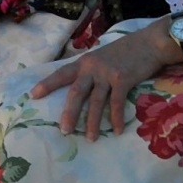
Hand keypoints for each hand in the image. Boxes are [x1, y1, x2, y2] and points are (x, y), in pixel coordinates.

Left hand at [30, 24, 181, 140]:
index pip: (61, 74)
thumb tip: (81, 87)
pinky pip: (116, 103)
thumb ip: (90, 70)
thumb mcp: (101, 56)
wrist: (149, 43)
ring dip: (93, 123)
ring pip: (95, 102)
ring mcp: (107, 74)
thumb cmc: (126, 51)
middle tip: (64, 131)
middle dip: (69, 113)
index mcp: (84, 62)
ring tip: (90, 139)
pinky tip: (117, 130)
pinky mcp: (123, 80)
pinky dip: (116, 118)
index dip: (46, 84)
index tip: (32, 95)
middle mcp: (91, 68)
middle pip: (75, 93)